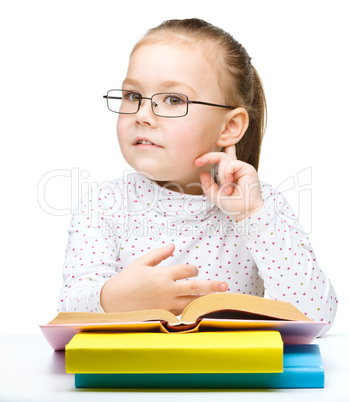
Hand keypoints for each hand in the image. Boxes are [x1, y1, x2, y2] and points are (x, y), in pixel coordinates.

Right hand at [100, 243, 227, 314]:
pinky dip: (194, 311)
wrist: (111, 302)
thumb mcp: (141, 263)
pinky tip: (203, 311)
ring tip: (221, 299)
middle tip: (225, 285)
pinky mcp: (163, 315)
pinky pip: (183, 313)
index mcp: (162, 275)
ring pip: (192, 302)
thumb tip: (173, 245)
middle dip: (211, 285)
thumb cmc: (126, 281)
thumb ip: (159, 254)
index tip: (194, 271)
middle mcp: (167, 290)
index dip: (193, 270)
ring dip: (207, 300)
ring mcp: (166, 305)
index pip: (186, 270)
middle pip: (195, 288)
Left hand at [194, 145, 263, 221]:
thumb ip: (209, 185)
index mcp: (229, 175)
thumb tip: (202, 173)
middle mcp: (236, 170)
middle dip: (208, 157)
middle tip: (197, 162)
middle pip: (221, 156)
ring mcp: (241, 168)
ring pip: (224, 160)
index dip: (211, 157)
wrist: (245, 212)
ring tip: (227, 189)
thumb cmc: (234, 206)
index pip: (223, 159)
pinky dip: (226, 174)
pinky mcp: (247, 168)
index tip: (197, 161)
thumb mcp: (216, 195)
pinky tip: (229, 183)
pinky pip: (230, 164)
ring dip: (221, 176)